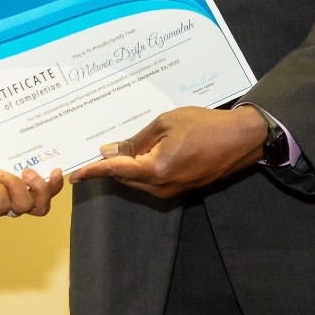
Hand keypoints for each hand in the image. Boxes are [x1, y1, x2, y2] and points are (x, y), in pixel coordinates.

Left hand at [0, 135, 64, 217]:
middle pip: (41, 205)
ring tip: (2, 171)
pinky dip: (0, 193)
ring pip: (25, 207)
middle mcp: (12, 194)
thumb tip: (33, 119)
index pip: (46, 190)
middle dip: (44, 190)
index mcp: (19, 179)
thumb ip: (13, 136)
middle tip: (29, 171)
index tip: (57, 168)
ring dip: (19, 188)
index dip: (56, 185)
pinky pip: (2, 207)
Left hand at [67, 106, 264, 197]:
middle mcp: (161, 187)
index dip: (93, 171)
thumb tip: (109, 152)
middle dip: (109, 166)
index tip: (74, 174)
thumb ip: (136, 141)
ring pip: (138, 181)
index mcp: (155, 169)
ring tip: (119, 148)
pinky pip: (152, 181)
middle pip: (125, 178)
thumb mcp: (166, 124)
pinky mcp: (181, 189)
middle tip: (96, 151)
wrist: (241, 139)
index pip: (115, 171)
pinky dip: (142, 169)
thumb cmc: (204, 125)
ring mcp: (172, 191)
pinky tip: (141, 153)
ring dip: (126, 167)